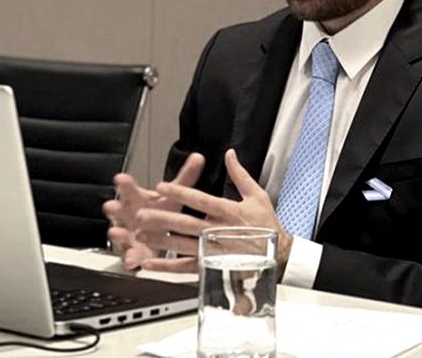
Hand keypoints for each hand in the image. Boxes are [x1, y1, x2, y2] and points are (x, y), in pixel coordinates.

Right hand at [102, 153, 203, 269]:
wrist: (153, 234)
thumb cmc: (160, 211)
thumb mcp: (173, 194)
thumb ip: (185, 177)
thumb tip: (199, 158)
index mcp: (138, 199)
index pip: (130, 189)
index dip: (125, 184)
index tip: (121, 178)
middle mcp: (129, 216)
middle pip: (119, 210)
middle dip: (115, 208)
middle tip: (111, 206)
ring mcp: (129, 235)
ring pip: (121, 234)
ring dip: (119, 234)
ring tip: (116, 233)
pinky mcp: (134, 253)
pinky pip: (131, 257)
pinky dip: (131, 259)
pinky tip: (132, 261)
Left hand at [134, 149, 293, 275]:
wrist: (280, 256)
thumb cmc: (267, 226)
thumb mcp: (257, 196)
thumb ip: (240, 175)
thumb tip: (230, 154)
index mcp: (229, 212)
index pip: (200, 200)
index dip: (181, 193)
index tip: (162, 186)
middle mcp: (219, 232)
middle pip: (186, 224)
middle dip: (163, 219)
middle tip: (142, 214)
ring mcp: (214, 251)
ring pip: (182, 246)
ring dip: (161, 241)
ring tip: (141, 235)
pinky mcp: (212, 267)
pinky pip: (186, 268)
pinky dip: (167, 267)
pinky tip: (150, 263)